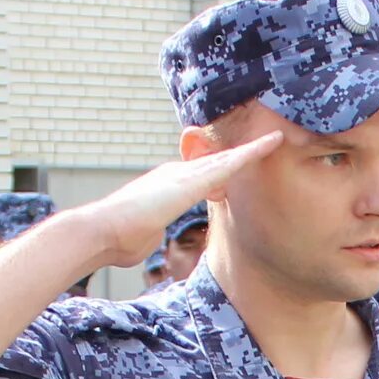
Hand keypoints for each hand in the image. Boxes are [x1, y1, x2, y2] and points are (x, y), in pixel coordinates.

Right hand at [82, 131, 285, 267]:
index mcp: (166, 184)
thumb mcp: (142, 236)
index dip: (220, 170)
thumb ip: (150, 231)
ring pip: (226, 158)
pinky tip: (271, 145)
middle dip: (241, 154)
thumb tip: (149, 237)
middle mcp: (176, 173)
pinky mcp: (191, 182)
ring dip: (252, 149)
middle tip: (269, 141)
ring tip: (277, 138)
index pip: (201, 174)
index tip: (237, 169)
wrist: (100, 231)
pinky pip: (229, 165)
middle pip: (216, 160)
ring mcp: (183, 175)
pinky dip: (250, 154)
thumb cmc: (116, 241)